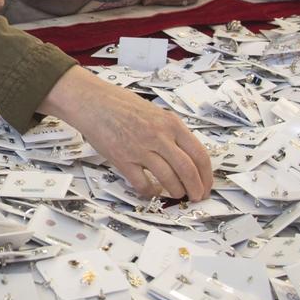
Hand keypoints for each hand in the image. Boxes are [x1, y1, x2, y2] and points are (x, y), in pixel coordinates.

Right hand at [40, 66, 212, 201]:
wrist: (93, 102)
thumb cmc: (122, 105)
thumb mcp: (155, 112)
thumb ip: (171, 132)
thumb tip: (187, 157)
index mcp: (171, 124)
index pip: (199, 154)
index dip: (207, 175)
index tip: (206, 185)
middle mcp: (159, 136)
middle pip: (188, 170)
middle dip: (196, 189)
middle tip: (197, 197)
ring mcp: (141, 148)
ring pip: (169, 179)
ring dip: (176, 192)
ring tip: (177, 195)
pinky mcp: (123, 160)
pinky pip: (143, 184)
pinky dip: (151, 192)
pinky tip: (153, 190)